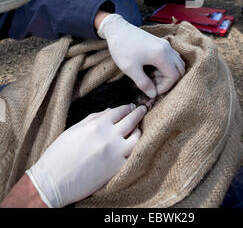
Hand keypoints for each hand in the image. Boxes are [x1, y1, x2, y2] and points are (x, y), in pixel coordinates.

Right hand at [26, 104, 146, 207]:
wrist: (53, 183)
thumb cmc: (59, 154)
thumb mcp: (74, 129)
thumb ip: (93, 118)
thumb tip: (110, 110)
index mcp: (97, 125)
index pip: (119, 111)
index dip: (126, 107)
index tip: (130, 106)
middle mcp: (109, 137)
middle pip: (131, 120)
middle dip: (138, 113)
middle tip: (143, 109)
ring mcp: (116, 154)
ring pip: (137, 138)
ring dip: (139, 131)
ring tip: (138, 129)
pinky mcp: (118, 169)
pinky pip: (133, 156)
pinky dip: (135, 150)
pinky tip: (135, 147)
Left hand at [97, 14, 184, 97]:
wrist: (117, 29)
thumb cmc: (122, 48)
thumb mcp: (130, 69)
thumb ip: (143, 83)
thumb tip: (152, 95)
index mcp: (161, 55)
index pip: (174, 76)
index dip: (165, 87)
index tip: (152, 91)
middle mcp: (167, 49)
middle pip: (179, 70)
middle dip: (168, 81)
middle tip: (152, 85)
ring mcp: (165, 44)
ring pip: (176, 63)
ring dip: (167, 74)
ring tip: (151, 78)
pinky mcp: (161, 43)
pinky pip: (171, 57)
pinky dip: (166, 66)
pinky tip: (152, 69)